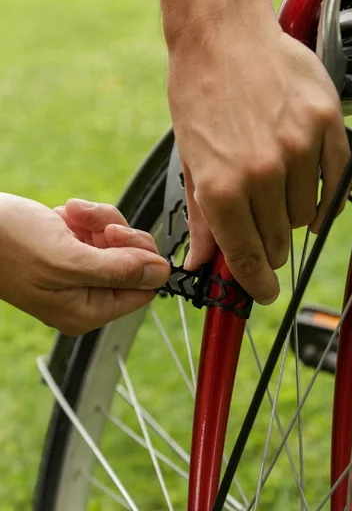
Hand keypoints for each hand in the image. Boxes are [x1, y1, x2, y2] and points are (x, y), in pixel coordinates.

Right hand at [0, 195, 169, 334]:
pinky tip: (63, 215)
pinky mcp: (72, 252)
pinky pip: (98, 231)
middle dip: (116, 233)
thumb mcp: (69, 259)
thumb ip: (119, 270)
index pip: (143, 290)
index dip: (138, 259)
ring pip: (117, 242)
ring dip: (98, 220)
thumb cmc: (9, 243)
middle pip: (134, 263)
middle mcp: (86, 297)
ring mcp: (79, 274)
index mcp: (87, 311)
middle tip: (93, 223)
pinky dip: (85, 218)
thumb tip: (162, 273)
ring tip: (70, 214)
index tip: (115, 236)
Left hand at [168, 13, 349, 303]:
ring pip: (307, 215)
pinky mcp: (326, 124)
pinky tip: (306, 187)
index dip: (256, 282)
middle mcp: (263, 172)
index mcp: (222, 186)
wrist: (223, 35)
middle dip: (268, 246)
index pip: (247, 256)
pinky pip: (334, 182)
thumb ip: (201, 218)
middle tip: (261, 233)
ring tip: (274, 190)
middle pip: (278, 241)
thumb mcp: (189, 161)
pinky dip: (322, 194)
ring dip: (291, 215)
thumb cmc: (199, 95)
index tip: (264, 291)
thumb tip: (201, 262)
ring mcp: (300, 147)